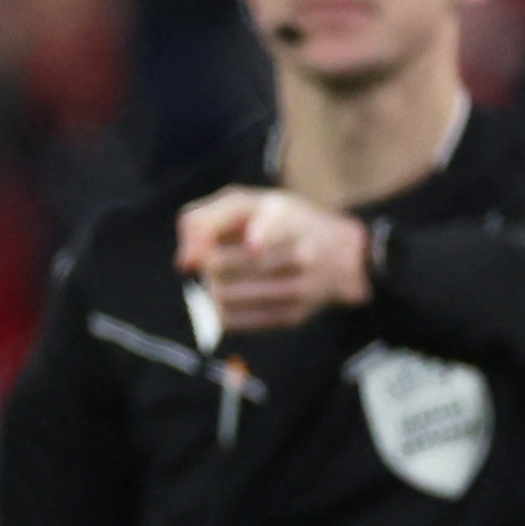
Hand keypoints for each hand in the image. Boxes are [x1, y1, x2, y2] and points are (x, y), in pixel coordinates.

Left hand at [176, 185, 369, 337]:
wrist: (340, 254)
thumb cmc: (277, 223)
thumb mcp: (246, 205)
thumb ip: (203, 221)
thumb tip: (184, 263)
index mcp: (287, 216)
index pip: (273, 226)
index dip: (260, 236)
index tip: (253, 244)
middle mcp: (299, 252)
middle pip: (223, 265)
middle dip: (208, 262)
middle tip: (217, 257)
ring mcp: (299, 288)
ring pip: (223, 296)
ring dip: (212, 286)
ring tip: (226, 275)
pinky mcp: (292, 316)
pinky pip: (233, 320)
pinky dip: (221, 309)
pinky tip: (234, 295)